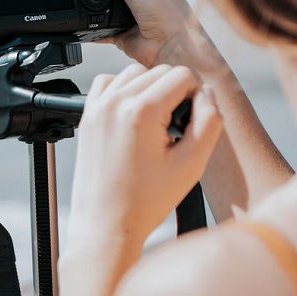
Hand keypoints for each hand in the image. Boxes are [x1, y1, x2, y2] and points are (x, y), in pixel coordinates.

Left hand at [64, 63, 222, 254]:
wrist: (106, 223)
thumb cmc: (146, 201)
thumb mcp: (191, 165)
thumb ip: (208, 122)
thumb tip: (207, 93)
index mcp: (141, 112)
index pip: (182, 75)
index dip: (195, 96)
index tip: (189, 123)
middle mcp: (115, 102)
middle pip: (159, 71)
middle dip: (173, 93)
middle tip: (173, 129)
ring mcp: (98, 106)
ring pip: (134, 73)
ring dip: (149, 90)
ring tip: (154, 124)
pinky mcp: (87, 114)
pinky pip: (108, 82)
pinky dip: (123, 90)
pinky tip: (133, 116)